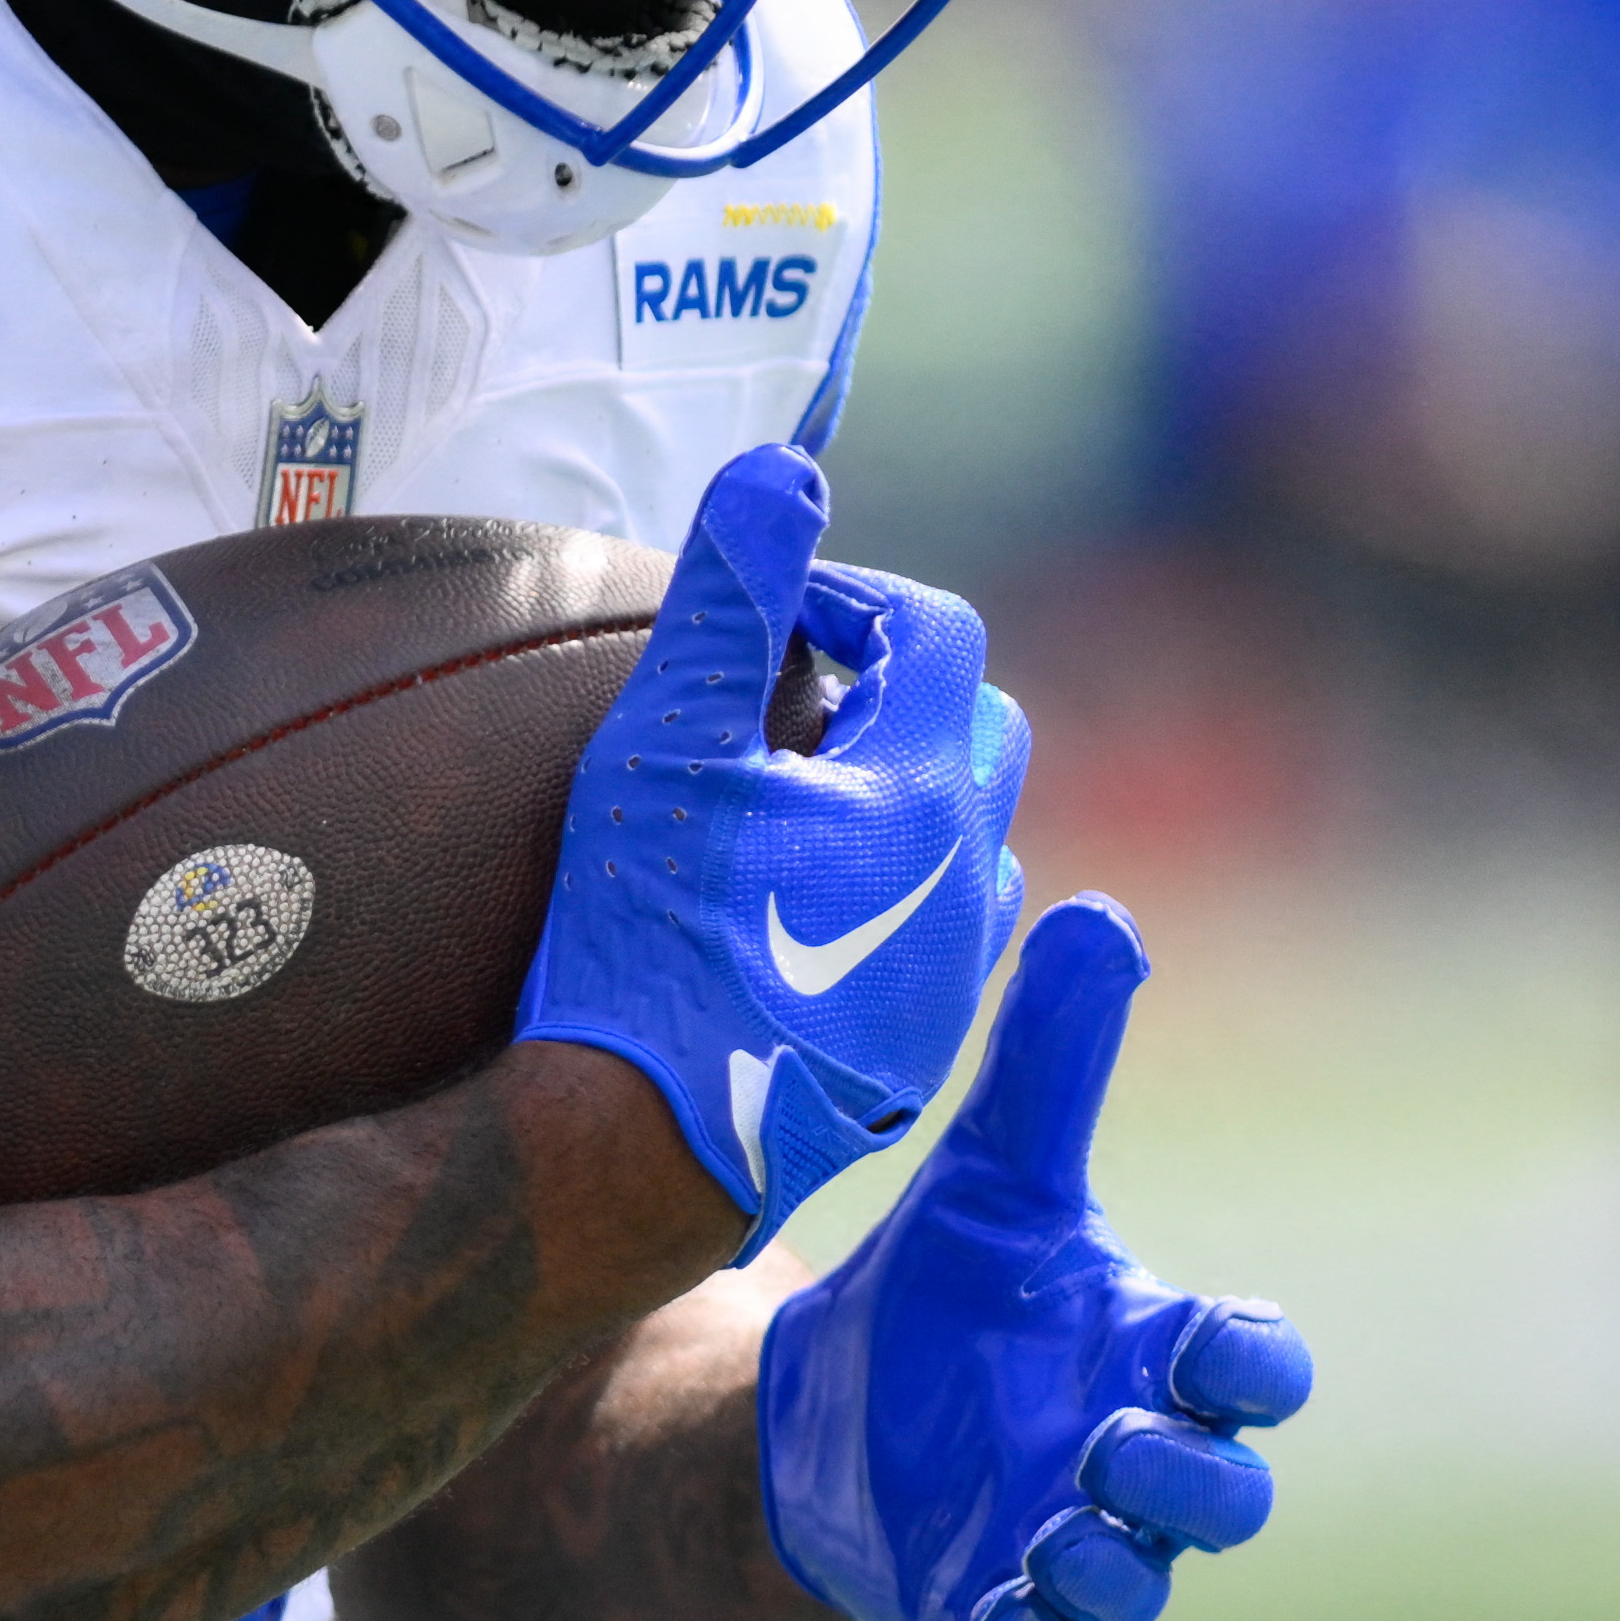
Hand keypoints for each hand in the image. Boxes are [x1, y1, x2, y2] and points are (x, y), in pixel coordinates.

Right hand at [514, 445, 1025, 1251]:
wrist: (641, 1151)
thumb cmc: (644, 939)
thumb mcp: (663, 746)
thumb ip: (727, 598)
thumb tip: (784, 469)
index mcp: (919, 791)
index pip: (933, 633)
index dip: (853, 594)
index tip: (774, 612)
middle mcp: (966, 881)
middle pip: (978, 730)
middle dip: (899, 689)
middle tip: (789, 699)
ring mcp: (949, 978)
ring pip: (972, 840)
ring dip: (904, 795)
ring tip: (790, 803)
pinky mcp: (914, 1056)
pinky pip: (941, 937)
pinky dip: (892, 890)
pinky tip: (792, 912)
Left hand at [758, 897, 1309, 1620]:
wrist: (837, 1417)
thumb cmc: (949, 1290)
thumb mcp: (994, 1172)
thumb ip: (1053, 1059)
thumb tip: (1094, 911)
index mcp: (1155, 1353)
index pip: (1255, 1370)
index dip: (1256, 1366)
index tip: (1217, 1347)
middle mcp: (1134, 1458)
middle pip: (1226, 1495)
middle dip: (1190, 1479)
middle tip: (1113, 1440)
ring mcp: (1072, 1544)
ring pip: (1136, 1584)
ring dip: (1114, 1567)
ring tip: (1059, 1531)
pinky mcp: (995, 1610)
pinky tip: (1002, 1617)